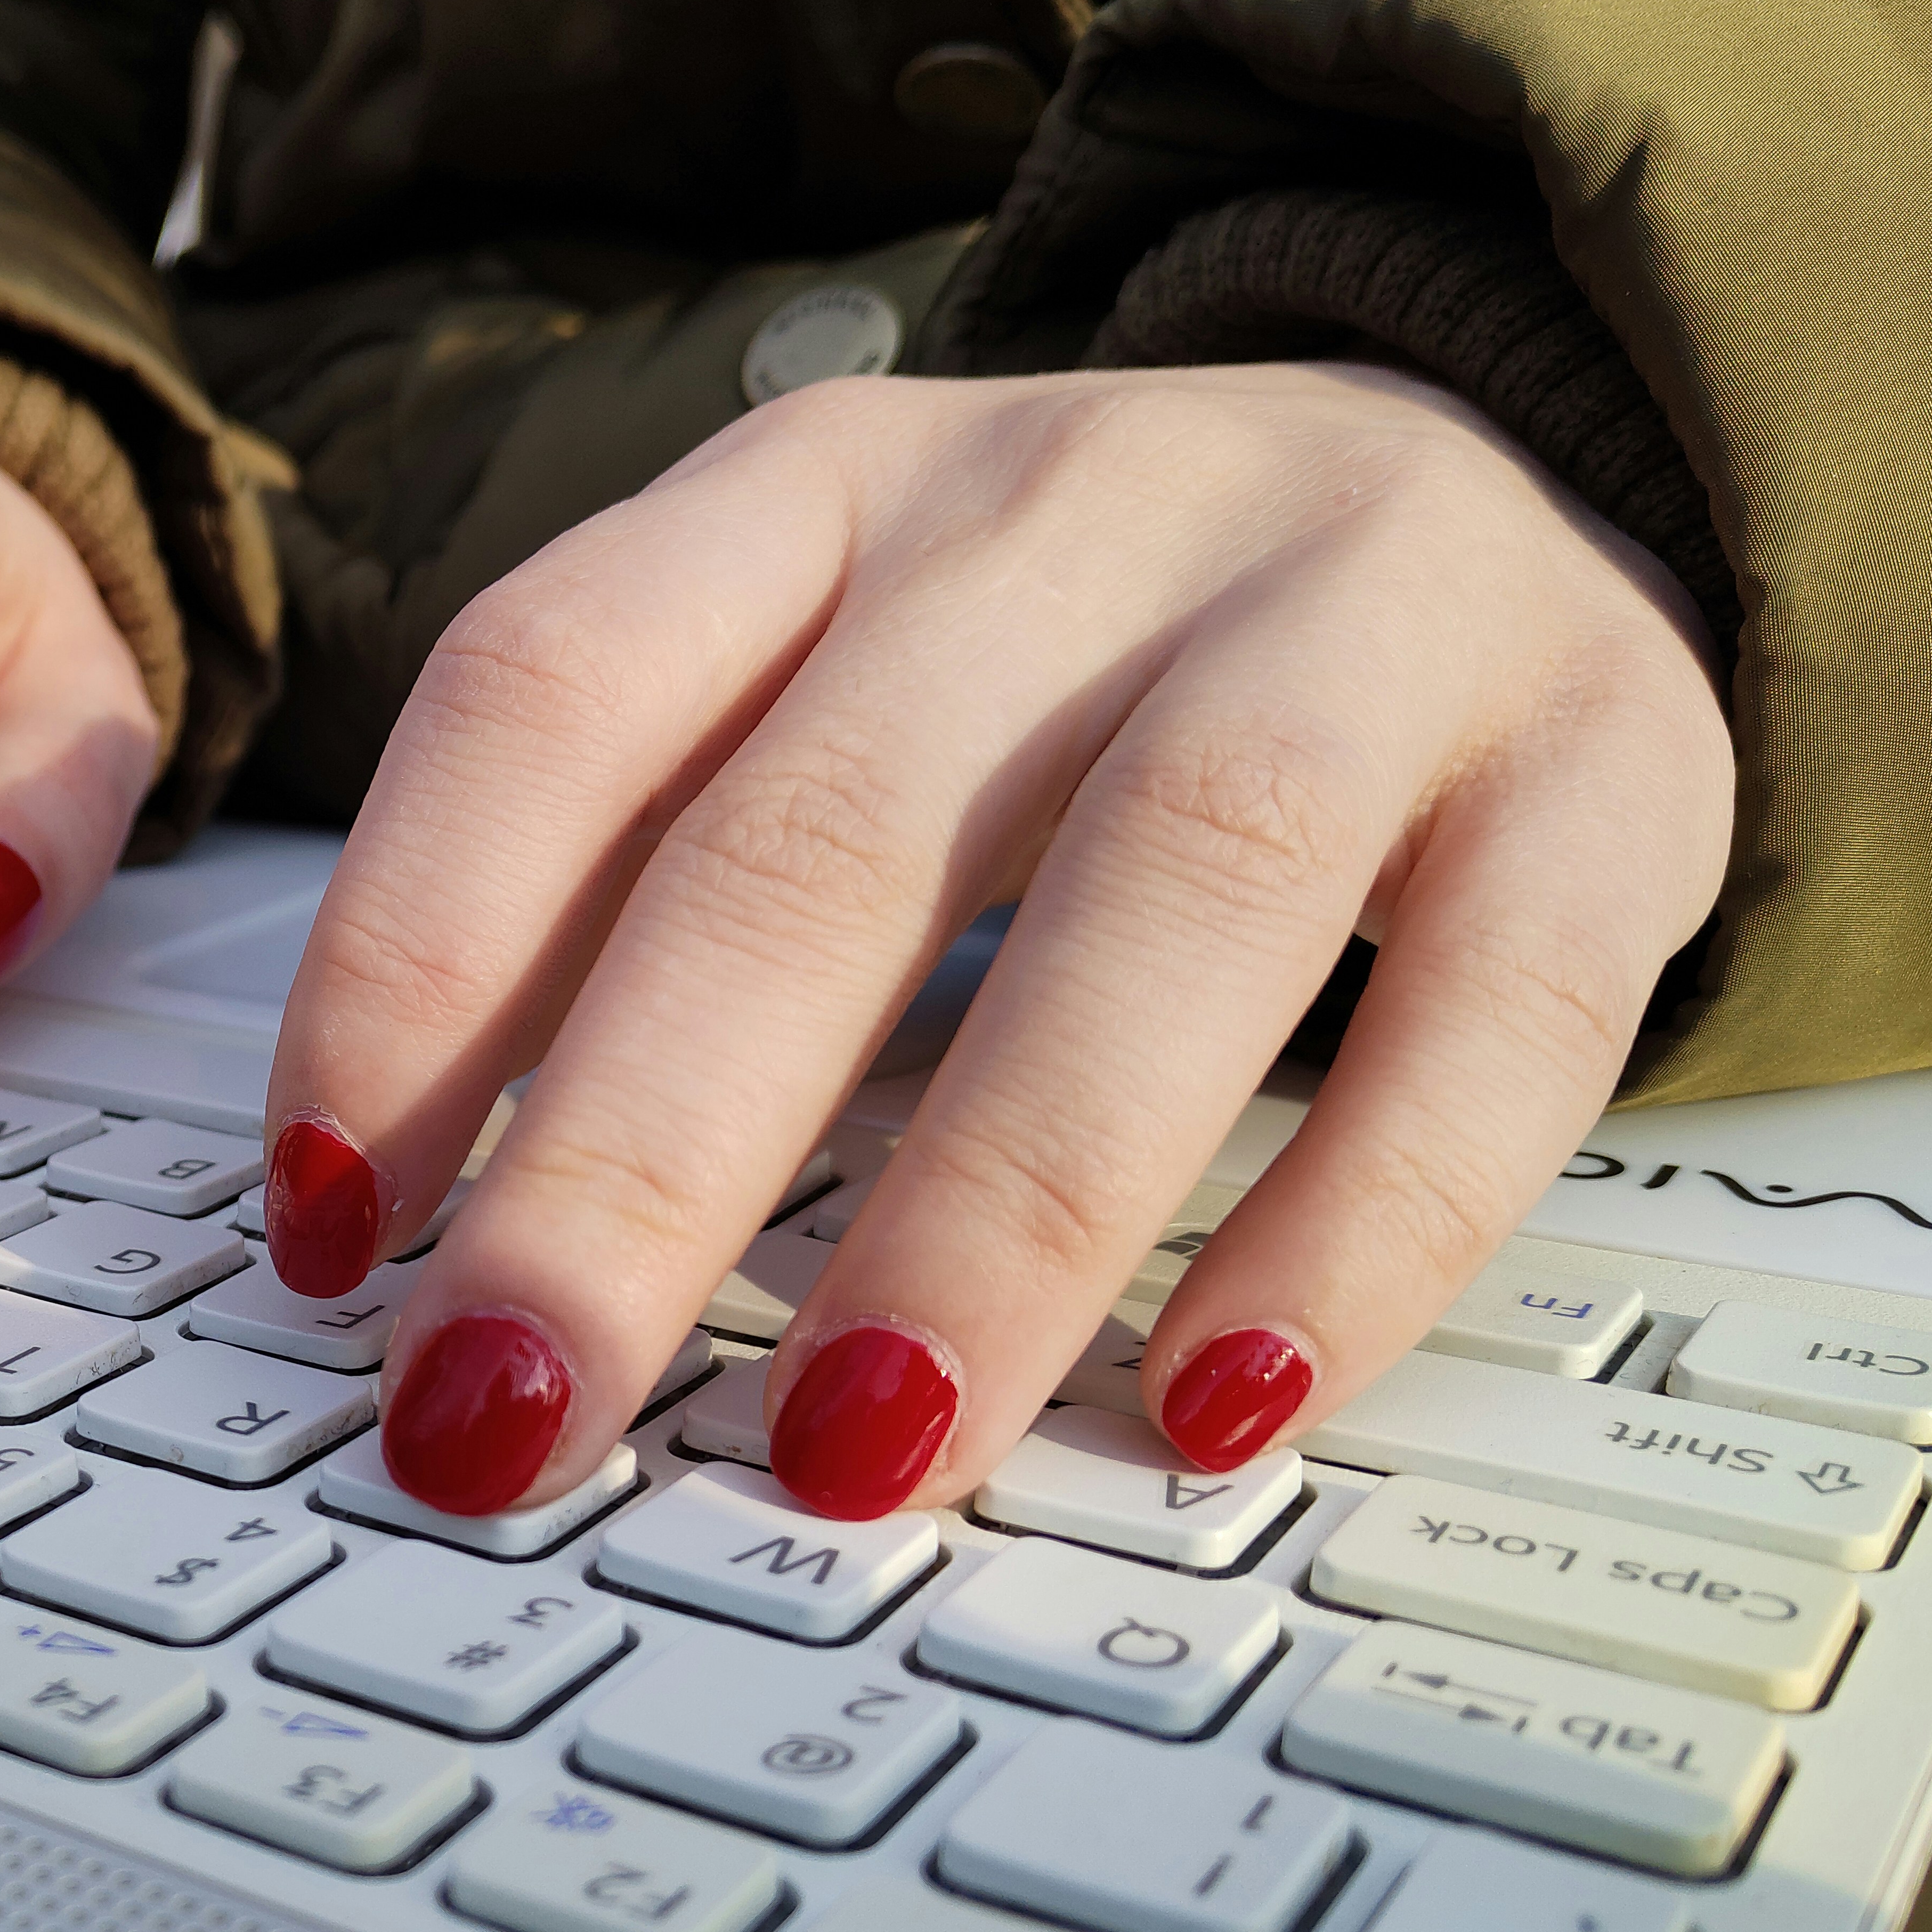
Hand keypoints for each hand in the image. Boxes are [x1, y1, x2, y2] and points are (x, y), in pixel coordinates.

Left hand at [260, 359, 1732, 1520]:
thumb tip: (421, 1244)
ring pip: (1166, 892)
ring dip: (987, 1203)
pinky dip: (1354, 1219)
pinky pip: (1490, 1006)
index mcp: (822, 487)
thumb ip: (634, 898)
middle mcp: (1076, 507)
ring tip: (851, 1450)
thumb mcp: (818, 692)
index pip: (550, 690)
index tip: (330, 1225)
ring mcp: (1363, 609)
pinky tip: (1214, 1402)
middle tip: (514, 1413)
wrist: (1485, 481)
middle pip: (819, 834)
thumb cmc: (1075, 668)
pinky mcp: (1601, 758)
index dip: (411, 961)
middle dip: (638, 1158)